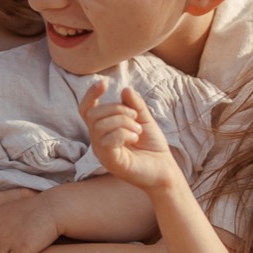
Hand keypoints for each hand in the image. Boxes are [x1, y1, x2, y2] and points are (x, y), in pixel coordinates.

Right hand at [80, 80, 182, 198]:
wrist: (164, 169)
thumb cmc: (153, 147)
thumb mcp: (144, 120)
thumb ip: (135, 105)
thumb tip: (124, 89)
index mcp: (104, 130)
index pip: (87, 110)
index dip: (90, 95)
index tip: (104, 83)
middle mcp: (98, 141)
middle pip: (94, 115)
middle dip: (117, 109)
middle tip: (136, 118)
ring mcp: (102, 153)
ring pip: (100, 126)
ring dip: (123, 121)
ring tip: (137, 130)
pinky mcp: (110, 162)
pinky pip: (108, 140)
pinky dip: (124, 133)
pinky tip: (135, 138)